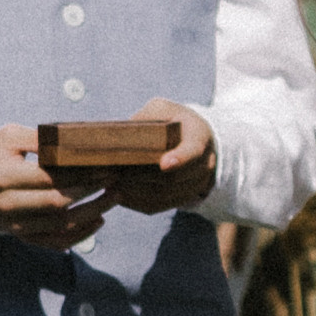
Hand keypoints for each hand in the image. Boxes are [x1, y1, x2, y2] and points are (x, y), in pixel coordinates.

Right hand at [0, 125, 111, 246]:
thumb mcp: (9, 137)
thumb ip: (40, 139)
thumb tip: (76, 143)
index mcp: (4, 177)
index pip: (49, 178)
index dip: (80, 173)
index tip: (104, 165)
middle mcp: (9, 206)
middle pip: (58, 203)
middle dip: (91, 191)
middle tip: (115, 179)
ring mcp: (16, 226)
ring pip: (61, 225)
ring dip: (92, 212)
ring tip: (114, 197)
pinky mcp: (23, 237)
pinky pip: (56, 242)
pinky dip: (81, 234)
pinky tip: (99, 219)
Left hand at [55, 98, 218, 217]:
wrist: (194, 138)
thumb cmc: (173, 119)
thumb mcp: (162, 109)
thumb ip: (146, 119)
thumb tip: (118, 134)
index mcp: (199, 137)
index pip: (193, 151)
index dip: (180, 159)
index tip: (164, 164)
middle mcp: (204, 164)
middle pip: (173, 178)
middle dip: (141, 177)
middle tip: (115, 173)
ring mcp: (196, 185)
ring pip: (164, 196)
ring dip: (136, 191)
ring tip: (111, 183)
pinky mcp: (183, 198)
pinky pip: (159, 206)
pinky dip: (136, 202)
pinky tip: (118, 194)